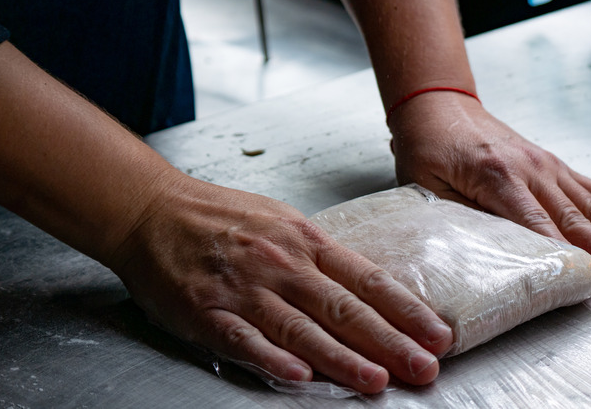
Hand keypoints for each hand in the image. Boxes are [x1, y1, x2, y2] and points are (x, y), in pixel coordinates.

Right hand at [107, 174, 452, 393]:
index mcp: (305, 241)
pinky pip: (243, 339)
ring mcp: (245, 289)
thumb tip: (366, 289)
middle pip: (344, 308)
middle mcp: (282, 265)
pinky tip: (299, 376)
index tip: (437, 333)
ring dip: (342, 357)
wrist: (153, 209)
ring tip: (377, 381)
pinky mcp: (208, 311)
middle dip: (390, 341)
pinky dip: (271, 358)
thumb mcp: (282, 222)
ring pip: (301, 328)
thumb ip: (321, 257)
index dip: (405, 310)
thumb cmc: (221, 215)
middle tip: (424, 367)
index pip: (367, 280)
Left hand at [387, 92, 590, 273]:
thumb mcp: (427, 187)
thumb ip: (459, 217)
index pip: (535, 225)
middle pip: (574, 217)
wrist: (438, 104)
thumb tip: (489, 251)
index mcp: (496, 177)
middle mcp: (530, 169)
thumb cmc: (427, 148)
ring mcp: (546, 164)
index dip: (565, 253)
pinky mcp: (552, 163)